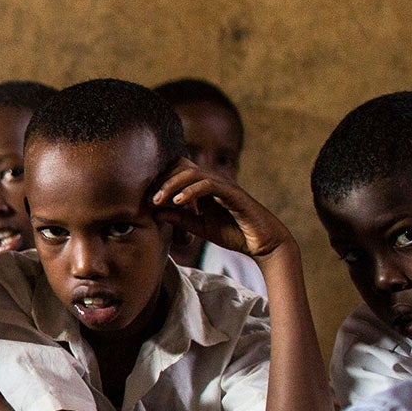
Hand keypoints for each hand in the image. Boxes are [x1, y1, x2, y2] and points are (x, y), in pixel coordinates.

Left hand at [152, 160, 293, 259]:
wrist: (263, 244)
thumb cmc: (234, 233)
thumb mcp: (199, 227)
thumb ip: (179, 218)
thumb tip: (154, 212)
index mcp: (204, 187)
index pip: (179, 171)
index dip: (161, 180)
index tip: (148, 197)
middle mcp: (213, 181)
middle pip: (182, 166)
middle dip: (162, 180)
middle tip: (151, 199)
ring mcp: (223, 185)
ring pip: (192, 173)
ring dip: (172, 185)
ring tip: (159, 200)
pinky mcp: (232, 193)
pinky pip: (208, 185)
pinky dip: (191, 191)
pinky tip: (178, 202)